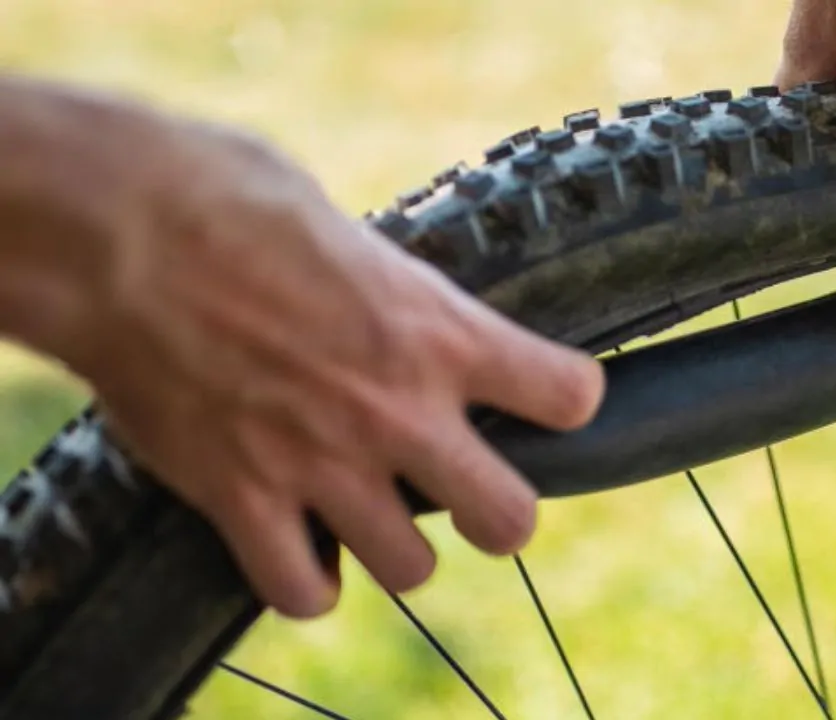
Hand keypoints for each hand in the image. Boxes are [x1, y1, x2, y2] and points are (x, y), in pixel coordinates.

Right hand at [66, 118, 603, 617]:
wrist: (118, 231)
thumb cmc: (232, 198)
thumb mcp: (352, 233)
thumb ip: (396, 294)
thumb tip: (405, 306)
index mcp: (440, 332)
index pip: (568, 396)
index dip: (566, 402)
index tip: (545, 399)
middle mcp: (398, 410)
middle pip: (508, 521)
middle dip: (495, 515)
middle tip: (464, 490)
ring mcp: (323, 463)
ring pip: (410, 569)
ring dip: (397, 549)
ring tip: (369, 514)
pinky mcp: (242, 498)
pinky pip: (301, 592)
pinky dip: (306, 582)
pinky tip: (299, 548)